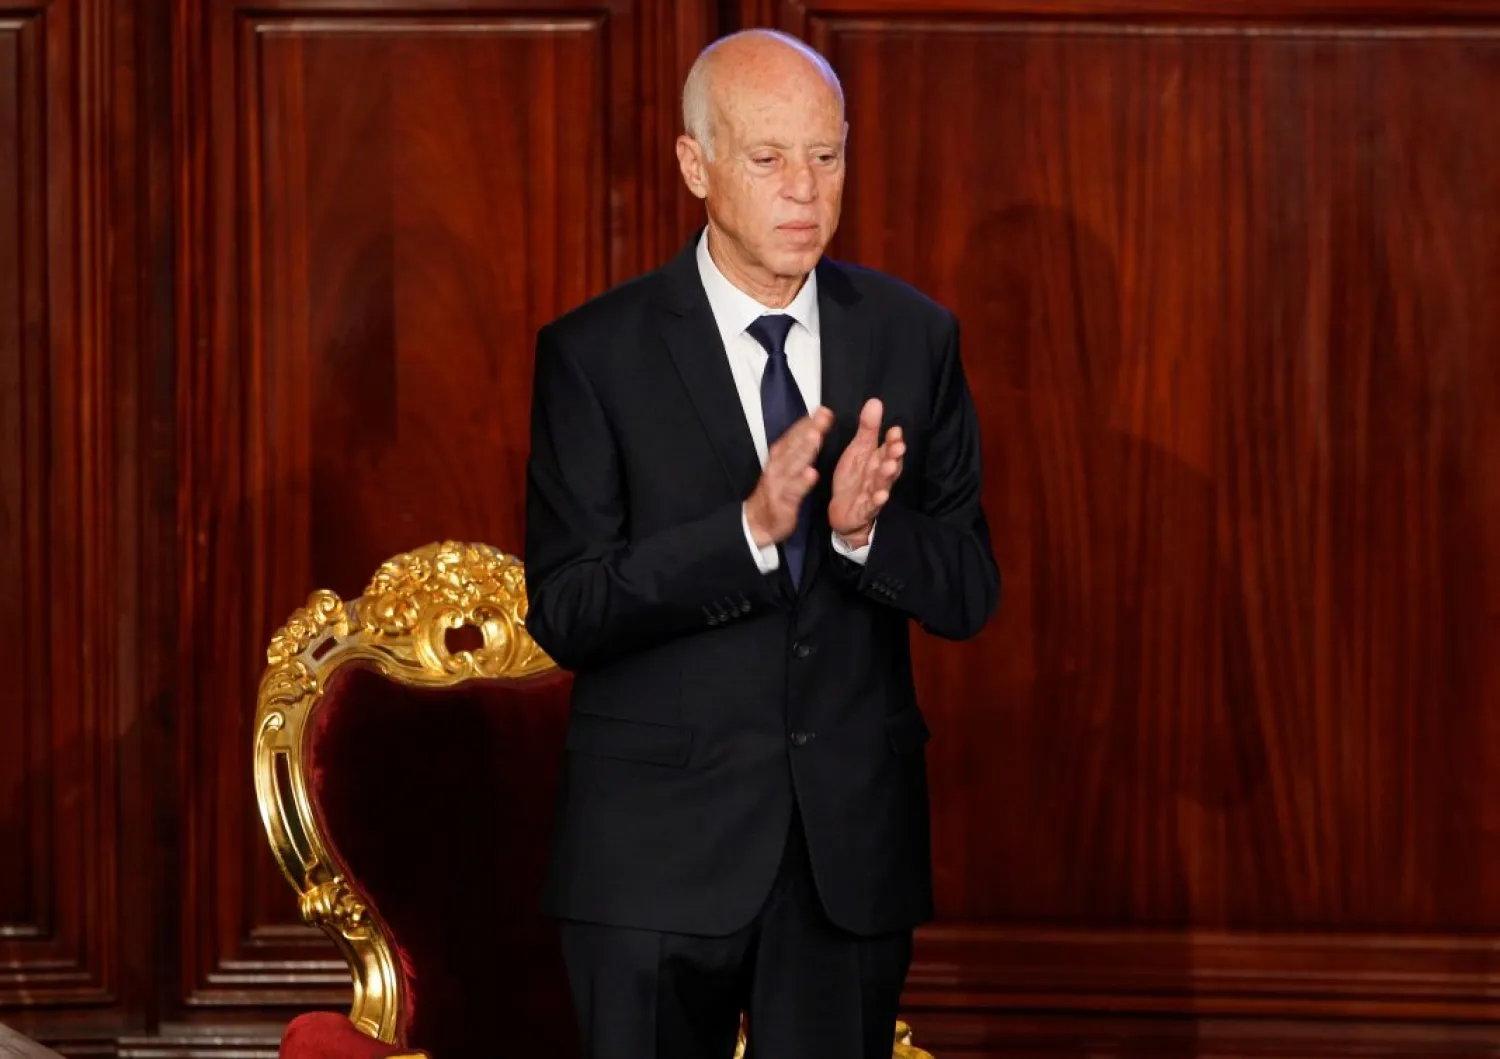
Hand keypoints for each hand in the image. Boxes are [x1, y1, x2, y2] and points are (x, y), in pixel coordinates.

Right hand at [745, 406, 834, 546]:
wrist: (757, 522)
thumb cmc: (776, 492)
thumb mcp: (783, 468)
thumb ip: (797, 451)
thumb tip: (814, 430)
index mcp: (779, 457)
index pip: (793, 436)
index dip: (807, 422)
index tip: (823, 410)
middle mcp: (777, 467)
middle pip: (794, 445)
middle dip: (809, 429)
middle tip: (823, 416)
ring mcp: (778, 484)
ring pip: (793, 465)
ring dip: (804, 450)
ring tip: (816, 436)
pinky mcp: (782, 502)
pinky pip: (793, 491)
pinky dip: (802, 482)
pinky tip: (812, 474)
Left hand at [829, 399, 904, 546]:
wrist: (843, 511)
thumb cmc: (855, 479)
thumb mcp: (859, 450)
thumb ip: (868, 429)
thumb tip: (875, 401)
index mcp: (878, 461)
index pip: (888, 448)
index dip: (892, 440)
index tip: (895, 430)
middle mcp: (880, 477)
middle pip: (890, 465)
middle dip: (894, 456)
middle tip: (898, 447)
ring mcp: (874, 493)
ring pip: (883, 484)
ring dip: (887, 476)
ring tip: (890, 466)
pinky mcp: (865, 509)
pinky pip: (871, 505)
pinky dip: (877, 501)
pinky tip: (881, 496)